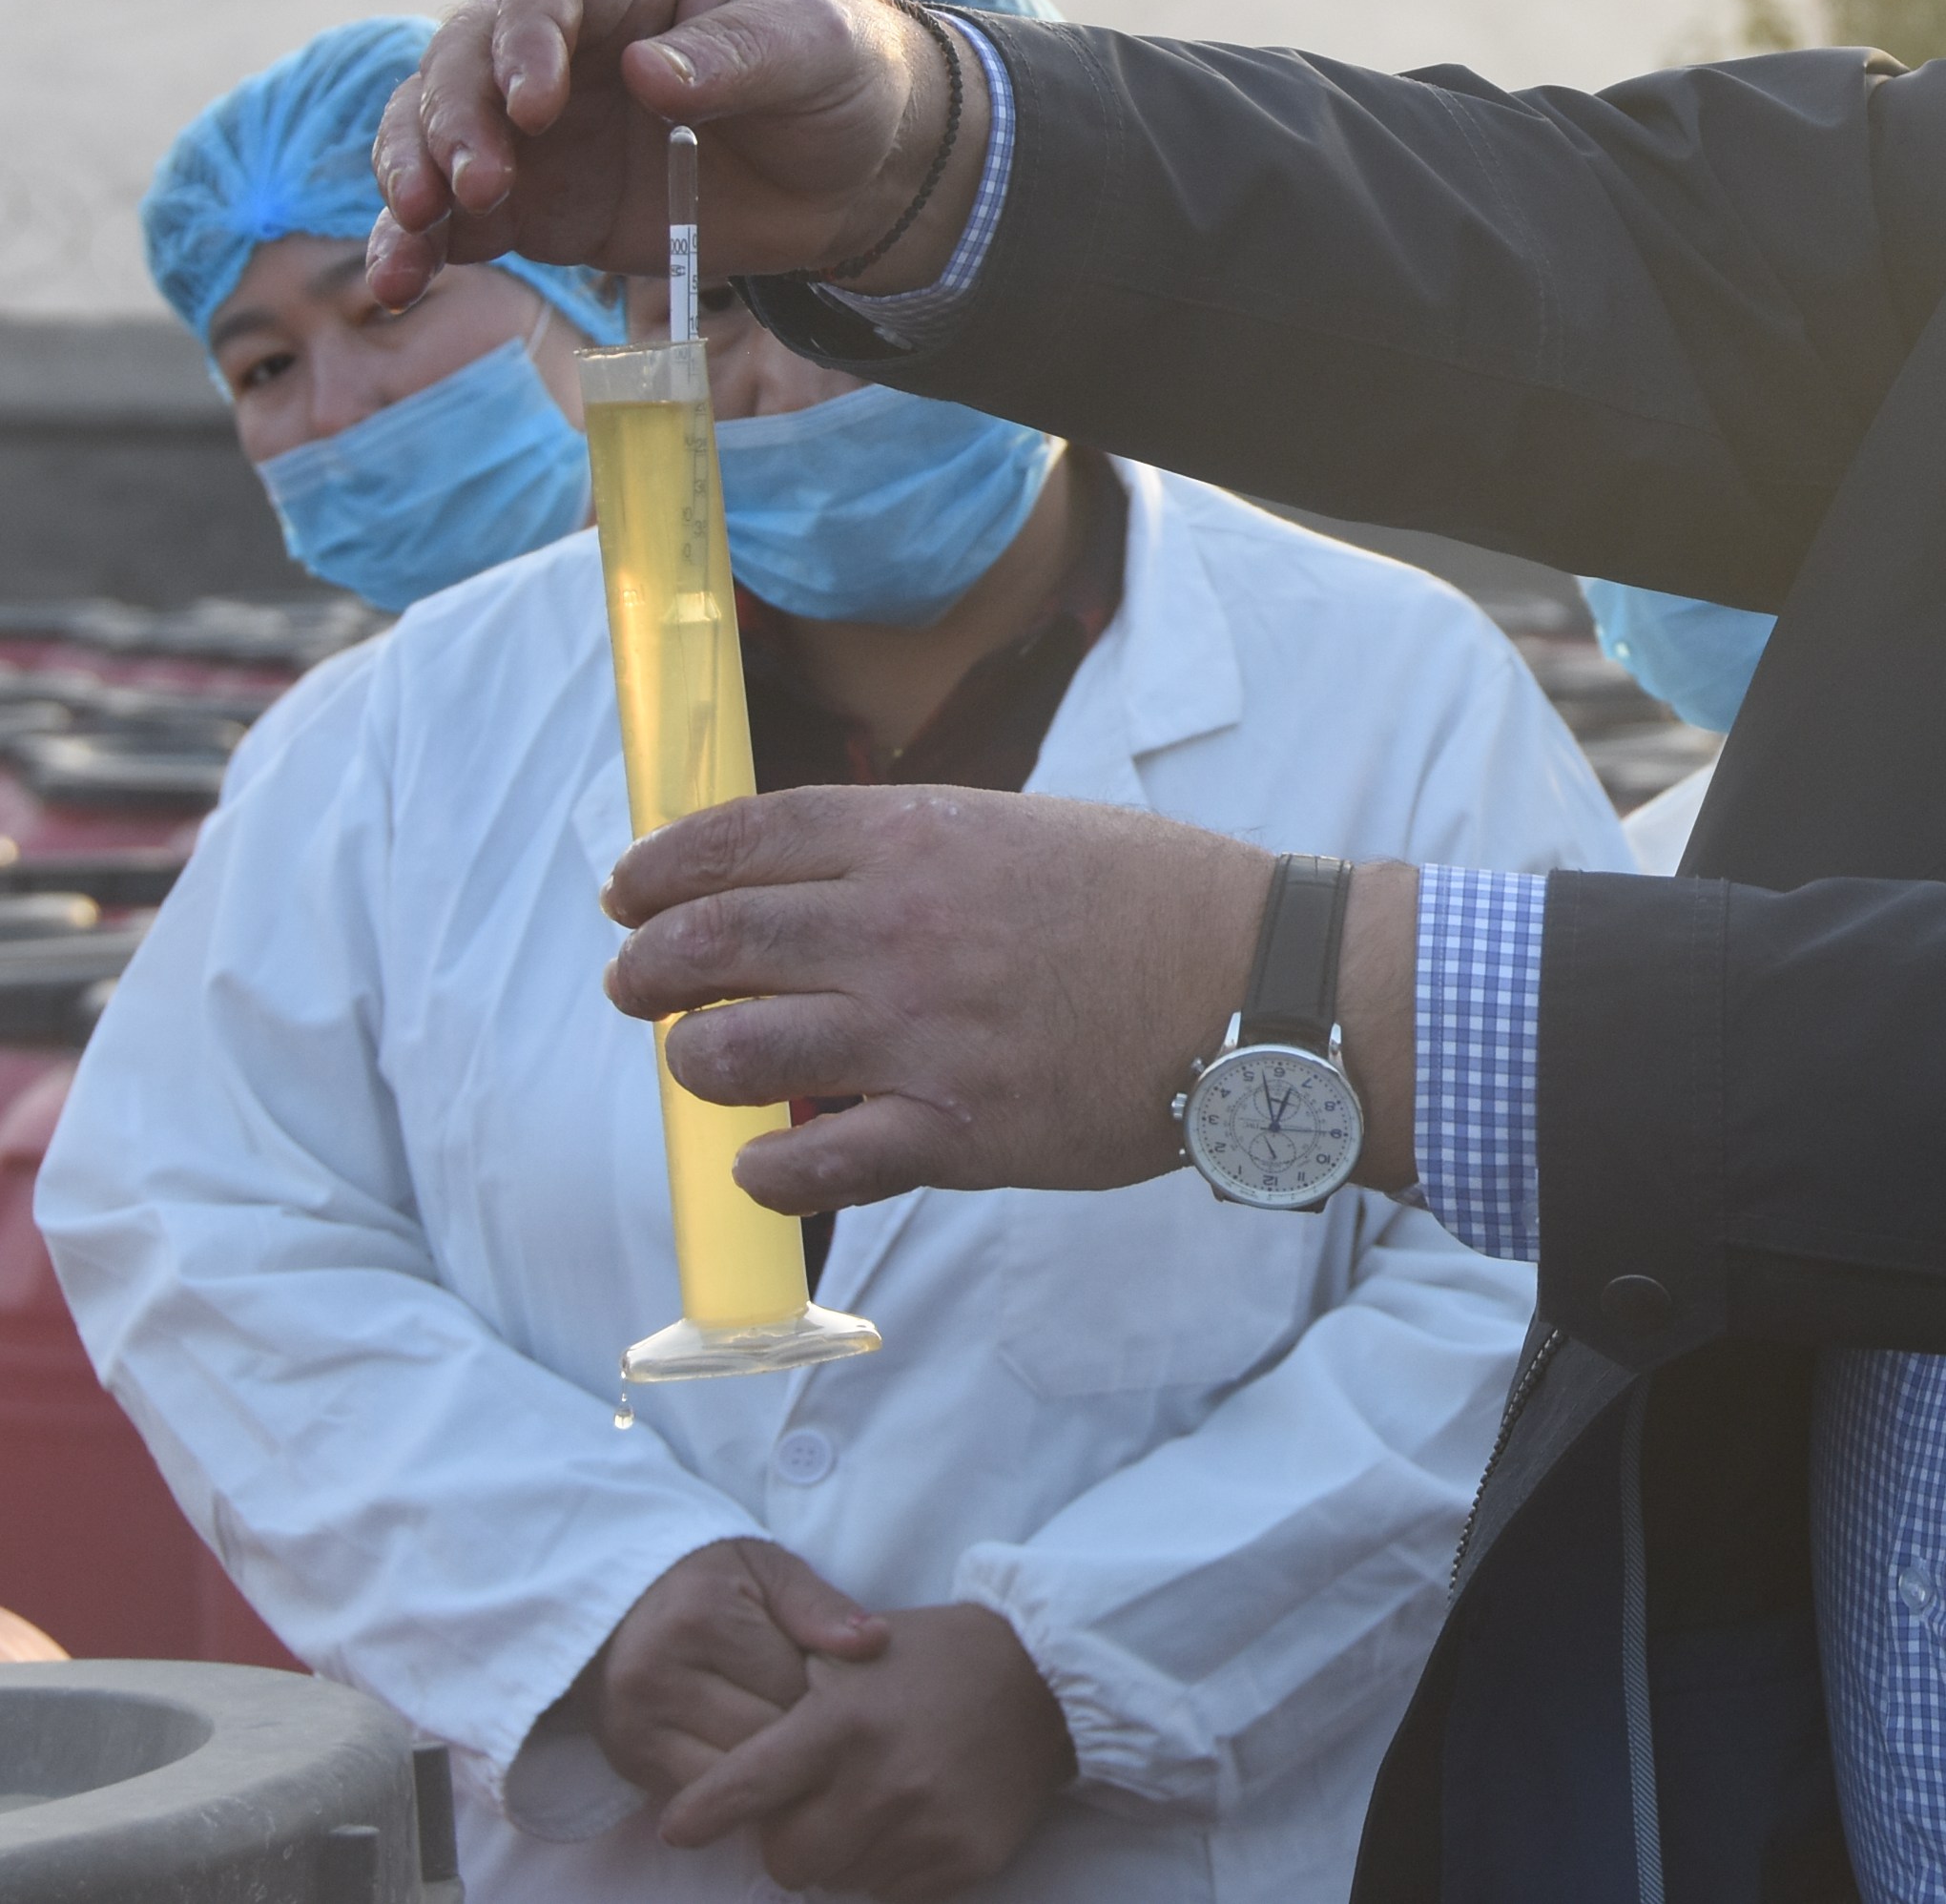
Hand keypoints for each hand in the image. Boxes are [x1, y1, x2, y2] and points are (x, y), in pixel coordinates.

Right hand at [365, 0, 964, 308]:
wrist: (861, 167)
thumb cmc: (839, 69)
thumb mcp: (816, 46)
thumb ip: (738, 57)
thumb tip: (649, 73)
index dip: (528, 36)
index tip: (534, 101)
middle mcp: (560, 37)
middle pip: (468, 58)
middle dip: (455, 117)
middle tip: (478, 181)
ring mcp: (539, 122)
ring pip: (438, 132)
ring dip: (413, 175)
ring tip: (417, 233)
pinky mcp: (539, 200)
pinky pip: (460, 216)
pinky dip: (422, 245)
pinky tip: (401, 281)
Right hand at [576, 1539, 888, 1799]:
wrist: (619, 1601)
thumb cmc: (710, 1580)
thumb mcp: (768, 1570)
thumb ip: (820, 1606)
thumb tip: (876, 1642)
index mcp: (701, 1619)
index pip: (789, 1684)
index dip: (827, 1693)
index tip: (841, 1687)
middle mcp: (657, 1676)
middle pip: (760, 1738)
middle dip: (802, 1736)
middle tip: (826, 1723)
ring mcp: (635, 1724)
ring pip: (731, 1778)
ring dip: (770, 1769)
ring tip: (792, 1743)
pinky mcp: (627, 1760)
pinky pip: (700, 1794)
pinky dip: (734, 1787)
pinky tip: (755, 1762)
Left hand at [600, 787, 1394, 1210]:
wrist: (1262, 985)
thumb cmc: (1160, 902)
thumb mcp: (1029, 830)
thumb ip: (918, 852)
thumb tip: (816, 886)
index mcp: (922, 838)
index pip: (742, 838)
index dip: (662, 867)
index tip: (627, 893)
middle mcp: (901, 928)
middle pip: (712, 942)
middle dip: (649, 969)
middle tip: (637, 988)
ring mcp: (923, 1034)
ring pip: (732, 1055)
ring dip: (697, 1063)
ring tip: (707, 1067)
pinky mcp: (958, 1132)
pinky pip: (810, 1165)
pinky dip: (766, 1171)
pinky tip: (768, 1162)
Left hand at [655, 1603, 1076, 1903]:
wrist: (1049, 1680)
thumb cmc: (940, 1658)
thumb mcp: (858, 1654)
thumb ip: (791, 1702)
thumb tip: (725, 1770)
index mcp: (844, 1723)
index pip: (740, 1789)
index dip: (700, 1814)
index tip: (679, 1827)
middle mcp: (880, 1783)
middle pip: (784, 1858)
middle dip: (789, 1834)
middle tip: (817, 1801)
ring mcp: (926, 1829)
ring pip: (836, 1881)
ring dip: (843, 1852)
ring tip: (878, 1801)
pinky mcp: (964, 1862)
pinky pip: (891, 1892)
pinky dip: (890, 1865)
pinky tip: (913, 1819)